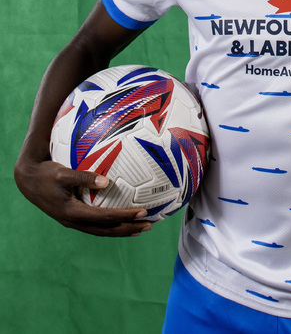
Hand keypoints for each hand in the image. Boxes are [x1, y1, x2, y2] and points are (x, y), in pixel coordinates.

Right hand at [14, 158, 151, 236]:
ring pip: (101, 230)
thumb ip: (83, 177)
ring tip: (140, 228)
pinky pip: (95, 225)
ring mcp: (73, 221)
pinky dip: (111, 225)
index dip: (125, 216)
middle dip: (128, 228)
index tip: (142, 211)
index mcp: (72, 212)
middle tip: (149, 224)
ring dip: (121, 230)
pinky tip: (121, 221)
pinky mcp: (73, 217)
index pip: (105, 217)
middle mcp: (74, 221)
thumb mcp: (63, 173)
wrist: (28, 180)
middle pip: (106, 230)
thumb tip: (105, 181)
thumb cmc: (46, 173)